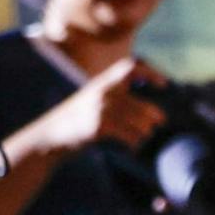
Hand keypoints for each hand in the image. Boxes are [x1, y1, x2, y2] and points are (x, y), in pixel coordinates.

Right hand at [17, 58, 166, 158]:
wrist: (50, 135)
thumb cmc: (74, 120)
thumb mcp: (91, 100)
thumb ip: (113, 97)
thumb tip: (145, 108)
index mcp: (102, 82)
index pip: (131, 68)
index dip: (151, 72)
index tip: (165, 83)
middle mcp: (103, 92)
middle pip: (138, 102)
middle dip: (152, 113)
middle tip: (160, 121)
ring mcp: (100, 110)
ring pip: (136, 121)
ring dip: (144, 131)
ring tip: (144, 136)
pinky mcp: (99, 127)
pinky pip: (127, 135)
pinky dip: (134, 143)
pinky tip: (135, 147)